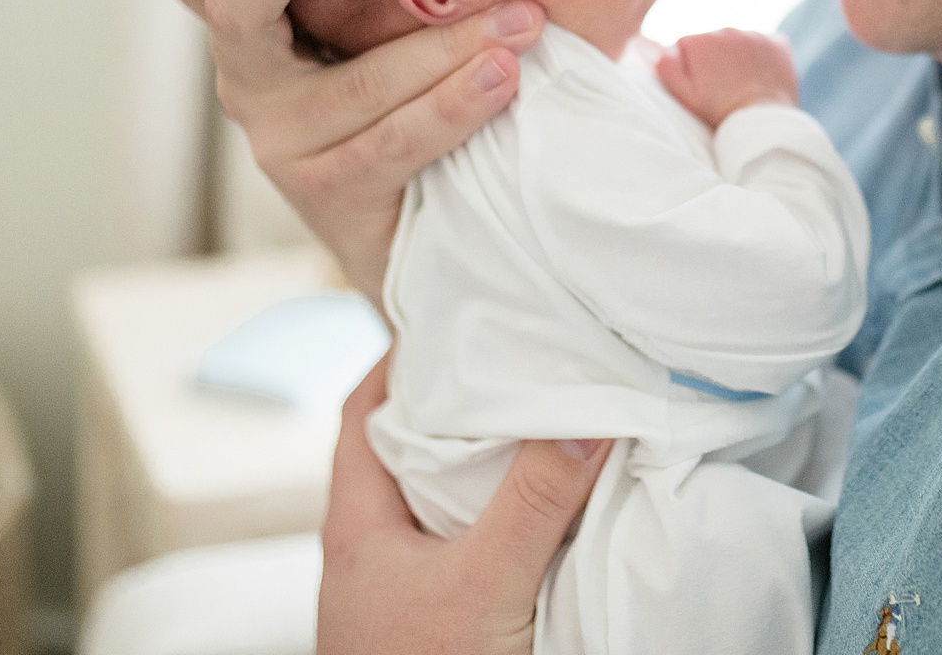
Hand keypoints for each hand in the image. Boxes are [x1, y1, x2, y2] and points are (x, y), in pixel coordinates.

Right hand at [137, 0, 544, 291]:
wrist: (428, 235)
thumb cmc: (423, 92)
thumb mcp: (400, 15)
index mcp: (253, 24)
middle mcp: (250, 76)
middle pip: (233, 3)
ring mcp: (281, 140)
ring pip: (358, 83)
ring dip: (447, 44)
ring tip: (520, 15)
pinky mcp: (324, 192)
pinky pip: (392, 144)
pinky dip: (453, 107)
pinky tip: (504, 77)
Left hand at [318, 360, 610, 653]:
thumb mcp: (484, 585)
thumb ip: (533, 506)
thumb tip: (586, 425)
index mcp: (355, 524)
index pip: (360, 413)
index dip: (398, 361)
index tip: (443, 324)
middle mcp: (366, 549)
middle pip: (400, 451)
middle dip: (452, 409)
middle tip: (503, 370)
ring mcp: (392, 586)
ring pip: (430, 501)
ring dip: (474, 468)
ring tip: (528, 431)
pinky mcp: (423, 617)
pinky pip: (455, 545)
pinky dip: (489, 519)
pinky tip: (531, 520)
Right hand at [655, 28, 799, 129]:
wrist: (761, 120)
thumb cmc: (719, 110)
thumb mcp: (684, 95)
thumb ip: (667, 67)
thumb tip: (665, 49)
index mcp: (701, 40)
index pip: (689, 46)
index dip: (693, 67)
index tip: (703, 84)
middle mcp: (728, 30)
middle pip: (714, 41)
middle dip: (716, 59)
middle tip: (722, 86)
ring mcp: (755, 35)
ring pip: (739, 42)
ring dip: (738, 57)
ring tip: (741, 82)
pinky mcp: (778, 43)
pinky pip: (764, 44)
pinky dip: (761, 56)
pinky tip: (759, 75)